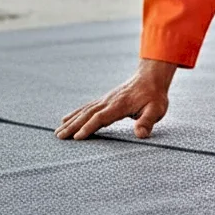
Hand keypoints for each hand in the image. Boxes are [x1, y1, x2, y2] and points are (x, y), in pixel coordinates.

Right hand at [55, 59, 172, 140]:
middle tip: (59, 137)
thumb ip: (148, 121)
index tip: (77, 137)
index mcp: (120, 105)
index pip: (101, 117)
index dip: (89, 127)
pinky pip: (87, 107)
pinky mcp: (105, 100)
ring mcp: (105, 100)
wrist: (151, 77)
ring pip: (85, 111)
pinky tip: (67, 119)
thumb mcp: (156, 109)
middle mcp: (109, 102)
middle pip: (88, 114)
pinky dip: (75, 114)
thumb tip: (140, 134)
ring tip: (58, 131)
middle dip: (73, 126)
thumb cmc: (154, 96)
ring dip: (71, 121)